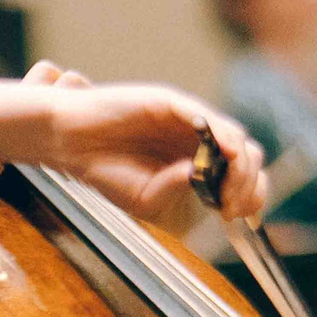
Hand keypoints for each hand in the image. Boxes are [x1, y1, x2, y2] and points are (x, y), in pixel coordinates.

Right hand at [41, 71, 265, 225]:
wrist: (69, 142)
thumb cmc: (106, 170)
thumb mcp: (145, 199)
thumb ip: (174, 190)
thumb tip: (199, 177)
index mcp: (195, 160)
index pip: (237, 173)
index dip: (248, 193)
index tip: (235, 214)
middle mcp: (196, 138)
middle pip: (246, 154)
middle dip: (247, 183)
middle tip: (231, 206)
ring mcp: (186, 118)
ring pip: (233, 135)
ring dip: (239, 166)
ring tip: (227, 190)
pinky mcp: (170, 102)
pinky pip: (205, 116)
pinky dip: (220, 135)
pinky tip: (221, 156)